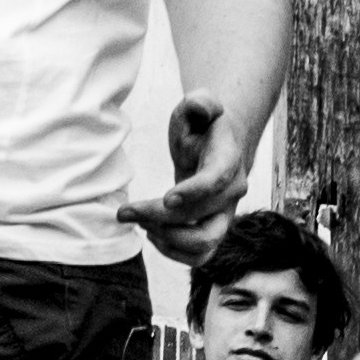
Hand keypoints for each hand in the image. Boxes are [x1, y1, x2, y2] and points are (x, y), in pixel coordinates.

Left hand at [122, 93, 252, 264]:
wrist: (216, 147)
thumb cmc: (202, 127)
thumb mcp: (199, 106)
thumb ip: (201, 102)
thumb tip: (200, 106)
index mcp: (228, 161)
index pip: (215, 182)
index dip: (193, 192)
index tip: (166, 197)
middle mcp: (233, 194)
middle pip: (200, 218)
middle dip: (159, 217)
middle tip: (126, 211)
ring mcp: (225, 216)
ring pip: (204, 245)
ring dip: (168, 240)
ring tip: (141, 224)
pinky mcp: (215, 231)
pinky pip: (200, 257)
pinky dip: (174, 253)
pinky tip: (152, 234)